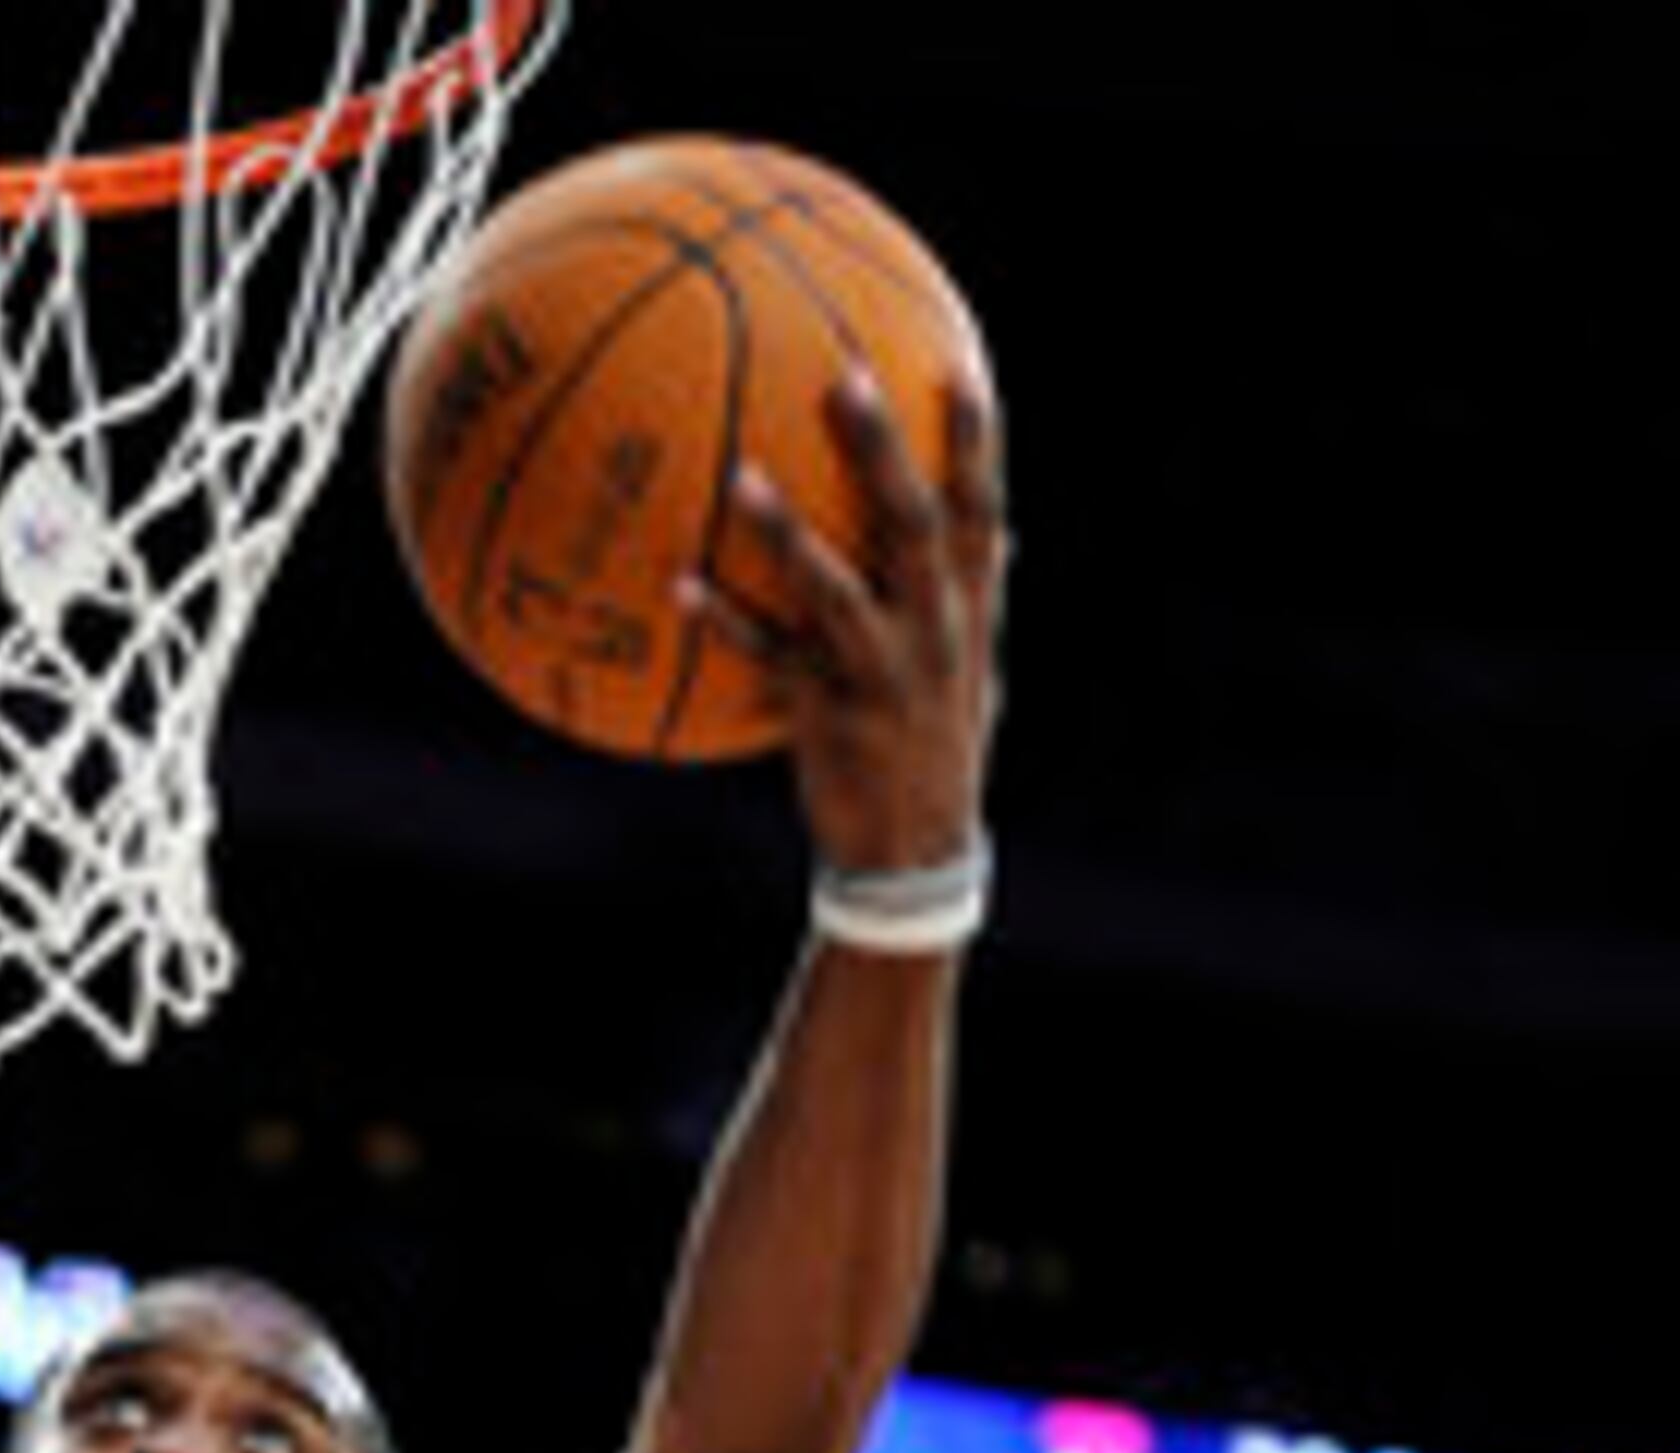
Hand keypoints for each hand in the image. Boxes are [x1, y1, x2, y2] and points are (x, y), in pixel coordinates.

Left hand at [687, 362, 1005, 881]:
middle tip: (845, 377)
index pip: (982, 510)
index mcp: (970, 610)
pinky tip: (679, 587)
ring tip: (740, 476)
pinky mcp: (828, 718)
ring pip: (835, 591)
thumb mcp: (971, 668)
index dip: (975, 442)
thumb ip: (968, 594)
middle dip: (883, 450)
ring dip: (786, 535)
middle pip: (912, 524)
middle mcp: (934, 632)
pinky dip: (725, 625)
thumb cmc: (934, 745)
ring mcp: (882, 675)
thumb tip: (1000, 528)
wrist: (914, 859)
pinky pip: (768, 663)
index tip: (958, 366)